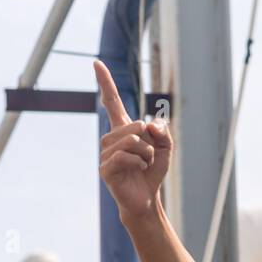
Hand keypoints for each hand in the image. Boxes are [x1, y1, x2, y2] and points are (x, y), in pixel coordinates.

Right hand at [94, 58, 171, 219]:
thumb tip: (147, 124)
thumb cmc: (152, 171)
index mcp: (123, 129)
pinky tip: (137, 171)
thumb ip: (162, 131)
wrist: (146, 198)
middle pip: (135, 124)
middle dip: (150, 141)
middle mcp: (110, 138)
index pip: (111, 101)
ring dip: (146, 154)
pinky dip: (139, 163)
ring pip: (132, 140)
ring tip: (143, 165)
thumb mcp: (166, 147)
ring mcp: (106, 153)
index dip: (105, 82)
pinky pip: (126, 156)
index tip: (96, 63)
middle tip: (147, 157)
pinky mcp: (105, 169)